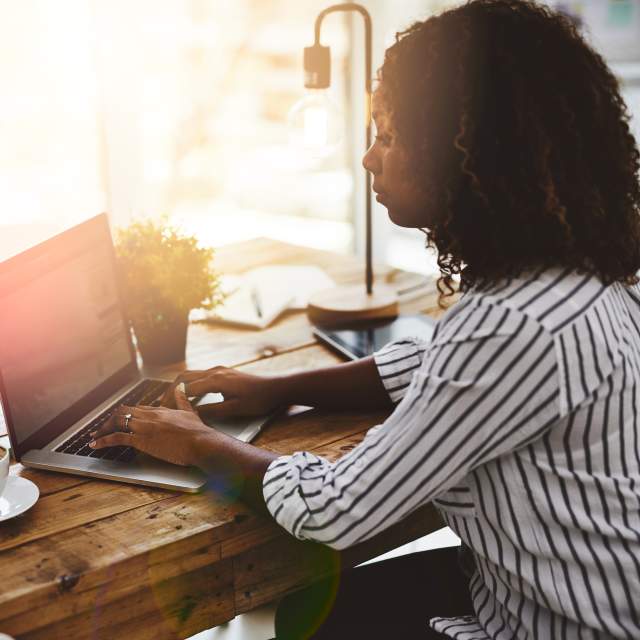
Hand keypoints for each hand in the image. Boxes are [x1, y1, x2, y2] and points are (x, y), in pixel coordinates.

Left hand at [89, 384, 217, 465]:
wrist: (201, 442)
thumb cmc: (198, 432)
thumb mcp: (190, 411)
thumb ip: (183, 400)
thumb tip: (180, 388)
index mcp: (161, 409)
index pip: (138, 408)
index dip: (126, 414)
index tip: (120, 420)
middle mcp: (150, 415)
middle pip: (123, 412)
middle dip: (110, 421)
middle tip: (102, 429)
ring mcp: (144, 426)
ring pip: (116, 422)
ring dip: (103, 429)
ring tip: (94, 437)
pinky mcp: (141, 439)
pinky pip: (116, 437)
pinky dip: (103, 440)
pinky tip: (95, 445)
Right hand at [160, 366, 285, 418]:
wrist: (276, 387)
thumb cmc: (259, 399)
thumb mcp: (234, 409)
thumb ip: (212, 411)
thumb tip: (191, 415)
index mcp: (215, 380)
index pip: (185, 388)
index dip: (172, 399)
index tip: (164, 410)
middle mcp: (215, 372)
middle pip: (183, 378)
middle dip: (171, 390)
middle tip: (162, 405)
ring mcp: (219, 370)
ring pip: (191, 375)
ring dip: (179, 386)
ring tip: (172, 401)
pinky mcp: (224, 373)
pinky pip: (200, 376)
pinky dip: (190, 384)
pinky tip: (189, 396)